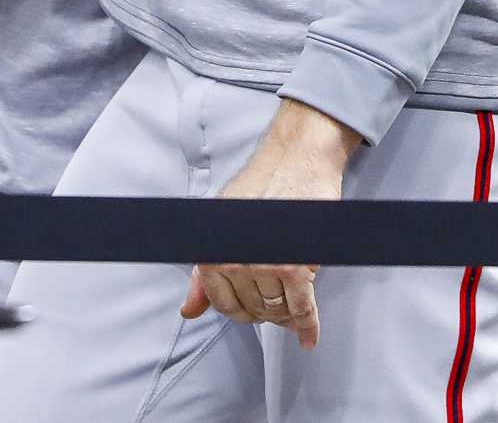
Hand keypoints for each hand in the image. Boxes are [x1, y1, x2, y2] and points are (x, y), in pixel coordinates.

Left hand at [181, 100, 361, 349]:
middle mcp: (234, 261)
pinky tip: (308, 336)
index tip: (252, 311)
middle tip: (280, 305)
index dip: (241, 312)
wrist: (295, 161)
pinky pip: (302, 307)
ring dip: (288, 317)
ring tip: (296, 310)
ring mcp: (264, 266)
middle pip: (253, 310)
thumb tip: (188, 310)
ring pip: (277, 310)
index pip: (223, 304)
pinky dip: (307, 325)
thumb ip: (203, 273)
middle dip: (268, 313)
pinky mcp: (295, 267)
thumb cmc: (259, 186)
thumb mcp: (222, 225)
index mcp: (212, 251)